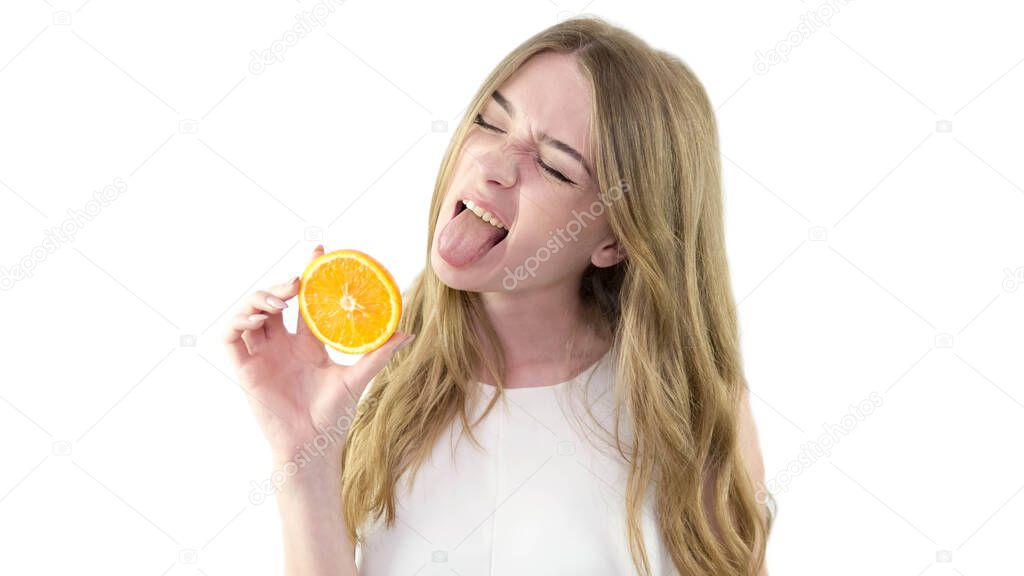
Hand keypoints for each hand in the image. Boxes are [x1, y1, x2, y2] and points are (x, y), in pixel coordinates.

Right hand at [222, 244, 412, 463]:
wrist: (312, 445)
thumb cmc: (333, 417)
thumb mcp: (357, 378)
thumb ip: (378, 355)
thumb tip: (408, 332)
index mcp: (307, 343)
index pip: (304, 301)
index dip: (308, 275)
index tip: (319, 252)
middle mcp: (282, 345)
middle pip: (274, 301)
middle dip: (282, 284)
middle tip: (298, 281)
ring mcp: (262, 355)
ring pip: (250, 313)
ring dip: (260, 298)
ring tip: (281, 300)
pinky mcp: (245, 369)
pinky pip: (231, 337)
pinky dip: (239, 321)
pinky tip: (258, 318)